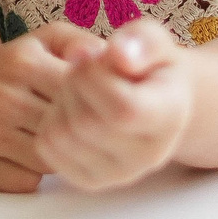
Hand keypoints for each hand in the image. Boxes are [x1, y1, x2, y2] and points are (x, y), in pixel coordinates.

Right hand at [0, 21, 82, 191]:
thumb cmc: (12, 67)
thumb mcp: (46, 41)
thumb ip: (82, 44)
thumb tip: (108, 61)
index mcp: (21, 63)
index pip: (81, 99)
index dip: (94, 107)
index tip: (91, 106)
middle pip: (66, 133)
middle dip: (76, 134)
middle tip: (71, 127)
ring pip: (49, 161)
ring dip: (56, 156)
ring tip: (46, 138)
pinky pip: (25, 182)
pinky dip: (30, 173)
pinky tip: (22, 154)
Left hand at [35, 19, 193, 190]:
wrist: (150, 98)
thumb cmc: (147, 64)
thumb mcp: (152, 38)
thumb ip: (142, 40)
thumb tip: (119, 55)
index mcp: (169, 118)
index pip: (122, 109)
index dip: (95, 76)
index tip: (96, 55)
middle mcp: (149, 155)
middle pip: (86, 122)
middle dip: (74, 84)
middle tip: (85, 68)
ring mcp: (120, 173)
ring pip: (62, 136)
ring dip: (60, 102)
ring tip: (80, 88)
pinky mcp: (91, 180)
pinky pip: (48, 148)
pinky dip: (49, 121)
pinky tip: (71, 108)